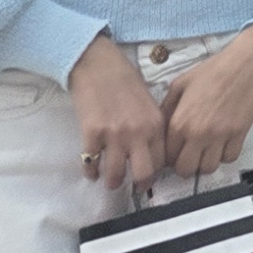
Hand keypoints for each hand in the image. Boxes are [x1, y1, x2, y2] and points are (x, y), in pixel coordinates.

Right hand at [68, 34, 172, 196]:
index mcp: (156, 124)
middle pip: (144, 174)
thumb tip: (149, 150)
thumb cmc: (124, 80)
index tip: (149, 175)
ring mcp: (115, 136)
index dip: (156, 172)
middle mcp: (138, 133)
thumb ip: (151, 126)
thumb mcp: (149, 102)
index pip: (162, 160)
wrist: (98, 66)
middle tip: (133, 187)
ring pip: (116, 175)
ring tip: (110, 180)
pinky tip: (91, 170)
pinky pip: (91, 164)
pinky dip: (90, 171)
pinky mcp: (92, 135)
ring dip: (113, 181)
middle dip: (139, 185)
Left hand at [158, 23, 252, 182]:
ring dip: (205, 162)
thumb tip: (161, 128)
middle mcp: (198, 134)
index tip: (174, 152)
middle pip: (186, 169)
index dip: (168, 157)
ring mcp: (221, 136)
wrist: (245, 63)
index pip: (167, 156)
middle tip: (189, 156)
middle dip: (185, 166)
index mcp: (180, 122)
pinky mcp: (240, 134)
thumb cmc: (211, 70)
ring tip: (206, 150)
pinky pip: (230, 158)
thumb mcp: (180, 84)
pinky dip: (225, 155)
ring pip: (209, 168)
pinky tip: (223, 144)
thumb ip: (167, 108)